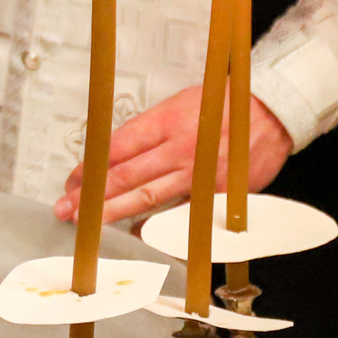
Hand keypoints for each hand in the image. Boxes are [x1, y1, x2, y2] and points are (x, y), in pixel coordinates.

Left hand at [54, 86, 291, 227]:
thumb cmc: (223, 103)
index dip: (91, 166)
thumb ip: (152, 129)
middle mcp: (177, 148)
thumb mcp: (181, 103)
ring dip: (113, 210)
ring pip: (147, 197)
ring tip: (88, 221)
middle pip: (124, 174)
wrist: (272, 112)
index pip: (116, 146)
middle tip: (65, 208)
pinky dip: (156, 226)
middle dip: (91, 194)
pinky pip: (180, 214)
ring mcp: (197, 174)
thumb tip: (118, 153)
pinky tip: (136, 234)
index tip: (72, 181)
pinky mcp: (216, 193)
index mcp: (165, 120)